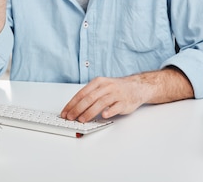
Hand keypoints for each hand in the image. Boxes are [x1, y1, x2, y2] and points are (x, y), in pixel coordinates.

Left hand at [60, 68, 193, 122]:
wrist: (137, 87)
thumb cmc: (116, 88)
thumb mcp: (101, 86)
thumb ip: (90, 95)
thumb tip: (74, 108)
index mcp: (98, 82)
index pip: (81, 93)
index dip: (72, 103)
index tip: (65, 112)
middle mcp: (106, 87)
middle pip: (89, 98)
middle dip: (77, 109)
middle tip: (70, 117)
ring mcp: (116, 94)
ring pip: (100, 103)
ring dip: (89, 112)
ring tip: (82, 120)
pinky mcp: (124, 102)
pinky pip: (116, 107)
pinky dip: (109, 111)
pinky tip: (103, 116)